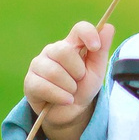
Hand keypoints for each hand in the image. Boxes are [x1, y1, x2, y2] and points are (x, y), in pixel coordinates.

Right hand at [23, 21, 113, 139]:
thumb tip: (108, 27)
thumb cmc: (83, 88)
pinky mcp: (30, 81)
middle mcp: (52, 51)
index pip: (79, 29)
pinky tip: (65, 100)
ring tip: (71, 92)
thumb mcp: (96, 71)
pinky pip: (42, 86)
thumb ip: (101, 50)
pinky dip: (59, 96)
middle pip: (64, 51)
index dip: (88, 34)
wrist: (71, 112)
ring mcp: (38, 65)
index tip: (95, 47)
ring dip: (69, 87)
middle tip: (78, 81)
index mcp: (71, 44)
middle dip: (77, 71)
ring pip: (53, 71)